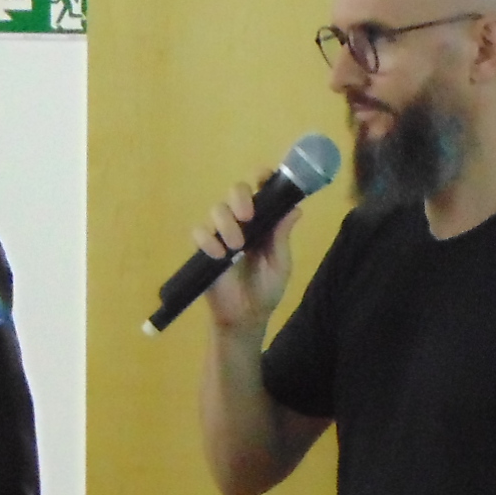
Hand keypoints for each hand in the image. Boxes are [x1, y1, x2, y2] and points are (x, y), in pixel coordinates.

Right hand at [195, 171, 305, 338]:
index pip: (261, 188)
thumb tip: (296, 208)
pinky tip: (220, 256)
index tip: (264, 179)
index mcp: (263, 220)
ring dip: (226, 224)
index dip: (262, 177)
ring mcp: (221, 233)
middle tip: (247, 216)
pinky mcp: (204, 249)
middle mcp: (242, 221)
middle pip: (235, 190)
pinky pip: (199, 232)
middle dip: (240, 197)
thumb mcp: (281, 263)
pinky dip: (207, 240)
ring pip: (217, 209)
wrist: (247, 316)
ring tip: (237, 247)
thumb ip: (283, 237)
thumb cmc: (266, 289)